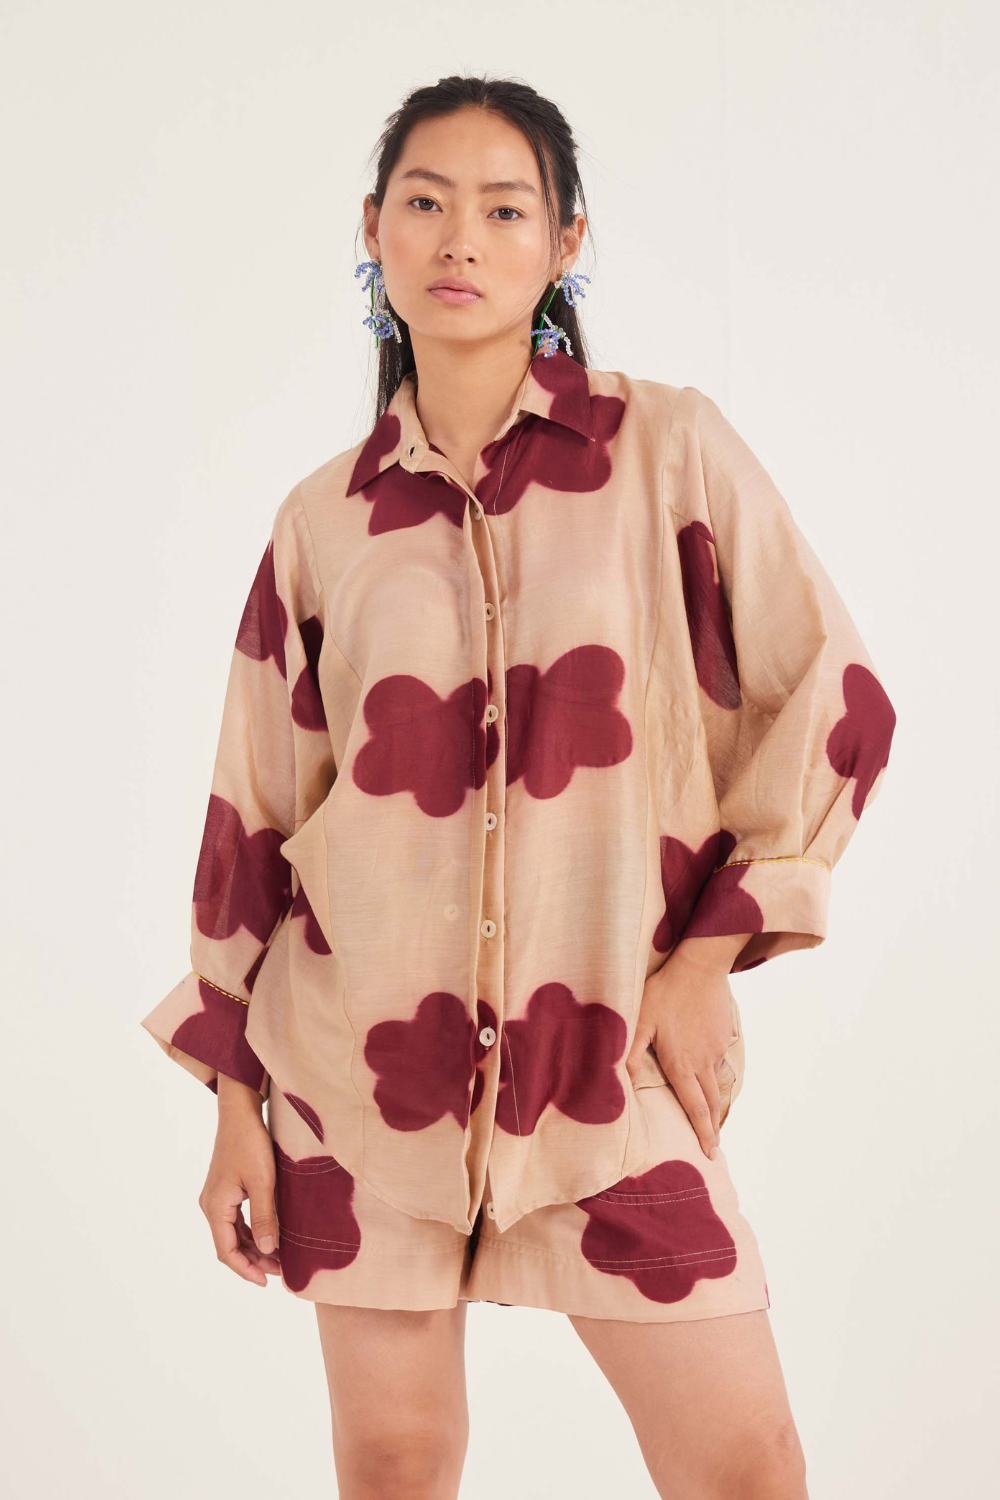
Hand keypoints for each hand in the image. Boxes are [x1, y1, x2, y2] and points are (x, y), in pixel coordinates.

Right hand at [198, 1075, 280, 1286]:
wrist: (240, 1112)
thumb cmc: (250, 1143)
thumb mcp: (262, 1181)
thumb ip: (265, 1217)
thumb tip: (268, 1249)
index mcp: (215, 1206)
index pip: (226, 1251)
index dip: (246, 1269)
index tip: (267, 1281)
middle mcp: (211, 1205)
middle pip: (229, 1245)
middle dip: (253, 1260)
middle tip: (280, 1271)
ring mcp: (217, 1197)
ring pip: (233, 1233)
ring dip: (254, 1247)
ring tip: (279, 1257)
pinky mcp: (226, 1190)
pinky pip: (236, 1220)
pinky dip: (252, 1231)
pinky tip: (270, 1235)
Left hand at [625, 934, 750, 1159]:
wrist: (700, 966)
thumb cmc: (664, 992)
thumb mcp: (639, 1021)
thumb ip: (630, 1053)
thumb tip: (621, 1081)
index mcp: (681, 1064)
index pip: (695, 1108)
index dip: (703, 1132)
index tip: (711, 1153)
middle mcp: (703, 1062)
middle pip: (712, 1102)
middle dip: (712, 1126)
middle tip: (714, 1145)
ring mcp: (717, 1049)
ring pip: (716, 1081)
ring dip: (714, 1100)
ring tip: (711, 1114)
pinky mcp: (725, 1035)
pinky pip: (719, 1060)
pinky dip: (714, 1072)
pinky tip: (706, 1068)